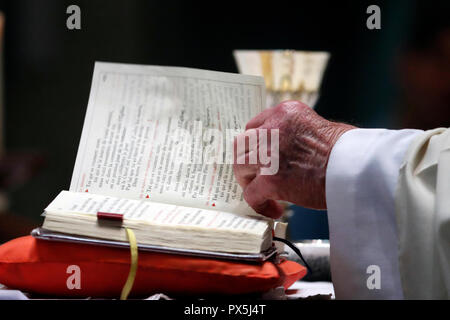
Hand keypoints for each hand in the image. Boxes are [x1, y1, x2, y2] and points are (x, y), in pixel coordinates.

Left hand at [233, 100, 355, 217]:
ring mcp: (268, 153)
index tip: (258, 157)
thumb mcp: (317, 127)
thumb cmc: (347, 151)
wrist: (358, 167)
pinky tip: (274, 209)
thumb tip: (285, 153)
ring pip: (241, 167)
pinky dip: (259, 204)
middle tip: (255, 176)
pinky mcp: (270, 179)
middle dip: (247, 162)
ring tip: (263, 193)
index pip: (254, 126)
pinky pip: (251, 194)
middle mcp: (272, 128)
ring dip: (249, 181)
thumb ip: (294, 134)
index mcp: (284, 113)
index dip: (254, 145)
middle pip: (242, 145)